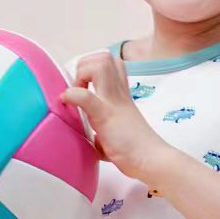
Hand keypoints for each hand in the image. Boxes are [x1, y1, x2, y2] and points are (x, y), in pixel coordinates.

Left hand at [60, 50, 165, 182]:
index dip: (94, 68)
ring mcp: (113, 103)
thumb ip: (107, 133)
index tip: (85, 87)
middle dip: (85, 66)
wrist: (152, 161)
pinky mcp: (106, 116)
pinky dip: (72, 95)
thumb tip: (98, 141)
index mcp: (123, 97)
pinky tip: (67, 102)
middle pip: (105, 57)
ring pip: (99, 65)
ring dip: (81, 74)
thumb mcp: (120, 135)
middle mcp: (119, 95)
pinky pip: (86, 96)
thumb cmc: (138, 152)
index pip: (113, 64)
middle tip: (79, 88)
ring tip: (77, 94)